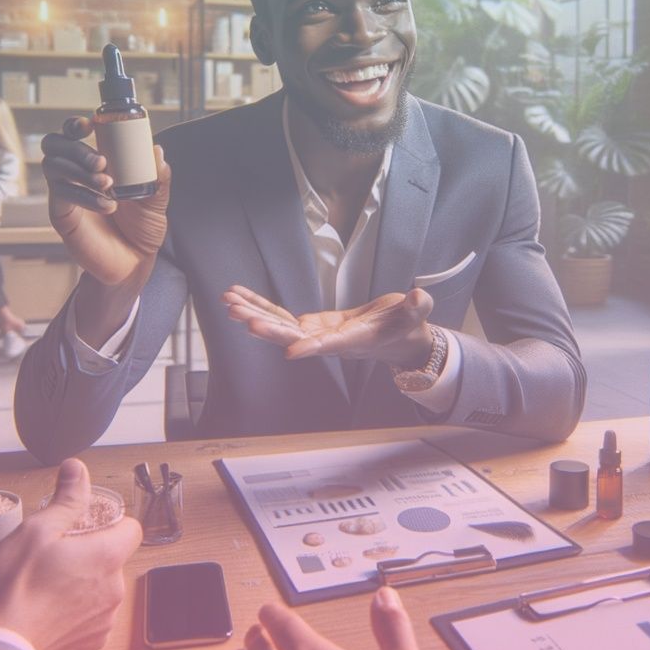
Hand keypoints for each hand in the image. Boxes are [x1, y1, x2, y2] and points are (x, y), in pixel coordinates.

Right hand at [0, 459, 141, 649]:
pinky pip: (91, 616)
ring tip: (46, 583)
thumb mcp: (37, 529)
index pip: (132, 529)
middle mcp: (114, 589)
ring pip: (102, 588)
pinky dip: (76, 610)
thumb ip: (66, 499)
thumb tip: (77, 469)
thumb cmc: (15, 586)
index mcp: (107, 556)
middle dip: (90, 553)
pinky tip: (47, 608)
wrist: (2, 644)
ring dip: (83, 582)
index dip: (111, 523)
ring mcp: (104, 619)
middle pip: (113, 559)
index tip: (87, 525)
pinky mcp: (91, 642)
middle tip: (54, 554)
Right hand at [43, 118, 170, 286]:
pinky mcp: (61, 214)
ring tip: (108, 185)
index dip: (74, 124)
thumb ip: (159, 179)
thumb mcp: (156, 201)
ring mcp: (64, 192)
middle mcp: (74, 172)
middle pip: (54, 144)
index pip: (72, 133)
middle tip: (102, 162)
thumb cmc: (142, 228)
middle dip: (76, 148)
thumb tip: (157, 151)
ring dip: (80, 170)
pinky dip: (84, 196)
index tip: (90, 125)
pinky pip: (62, 195)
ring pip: (53, 166)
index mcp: (95, 161)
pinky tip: (107, 205)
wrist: (133, 263)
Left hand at [224, 286, 435, 368]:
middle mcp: (329, 341)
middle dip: (267, 326)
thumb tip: (420, 298)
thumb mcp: (415, 316)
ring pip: (281, 325)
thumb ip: (417, 309)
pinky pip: (282, 316)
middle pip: (293, 335)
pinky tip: (240, 299)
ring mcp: (317, 333)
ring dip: (254, 314)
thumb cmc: (406, 328)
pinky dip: (262, 306)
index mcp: (353, 340)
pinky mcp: (312, 324)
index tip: (290, 351)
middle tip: (240, 317)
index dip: (311, 347)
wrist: (398, 339)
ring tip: (229, 303)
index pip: (330, 345)